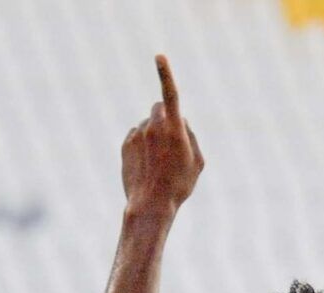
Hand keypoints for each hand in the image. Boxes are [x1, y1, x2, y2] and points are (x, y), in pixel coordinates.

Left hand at [121, 56, 203, 214]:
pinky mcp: (126, 143)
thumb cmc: (179, 185)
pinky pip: (136, 136)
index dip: (165, 73)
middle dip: (164, 116)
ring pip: (147, 125)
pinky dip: (142, 145)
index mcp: (174, 128)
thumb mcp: (198, 162)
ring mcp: (138, 134)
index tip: (158, 56)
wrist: (150, 204)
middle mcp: (154, 126)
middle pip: (158, 108)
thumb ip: (191, 136)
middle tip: (170, 140)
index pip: (170, 94)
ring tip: (158, 162)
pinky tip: (146, 164)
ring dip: (153, 135)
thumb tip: (181, 123)